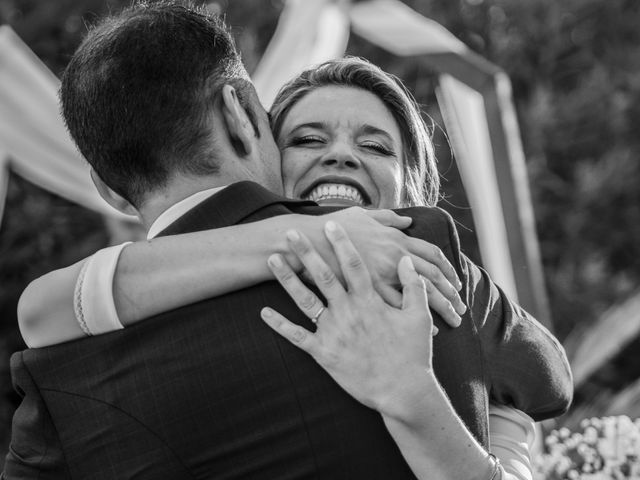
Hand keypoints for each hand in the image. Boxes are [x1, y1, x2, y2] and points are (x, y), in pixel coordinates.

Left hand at [261, 220, 435, 417]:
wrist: (401, 391)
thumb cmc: (412, 354)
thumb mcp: (419, 316)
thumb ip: (413, 286)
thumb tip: (406, 261)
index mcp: (370, 301)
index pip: (353, 264)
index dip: (341, 243)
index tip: (329, 224)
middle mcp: (348, 312)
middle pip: (323, 275)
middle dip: (306, 252)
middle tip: (291, 234)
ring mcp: (333, 332)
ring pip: (305, 300)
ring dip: (287, 279)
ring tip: (273, 260)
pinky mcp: (323, 353)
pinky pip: (297, 336)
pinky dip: (279, 325)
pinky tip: (263, 312)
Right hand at [320, 207, 465, 326]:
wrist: (307, 242)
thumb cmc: (334, 227)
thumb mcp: (363, 216)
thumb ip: (387, 219)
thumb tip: (406, 221)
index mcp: (395, 239)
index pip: (432, 255)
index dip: (448, 270)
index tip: (456, 283)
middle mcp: (394, 257)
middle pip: (433, 278)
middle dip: (450, 295)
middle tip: (461, 309)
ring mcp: (383, 275)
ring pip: (421, 296)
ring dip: (440, 310)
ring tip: (451, 321)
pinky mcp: (368, 292)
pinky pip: (398, 309)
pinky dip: (414, 319)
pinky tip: (423, 329)